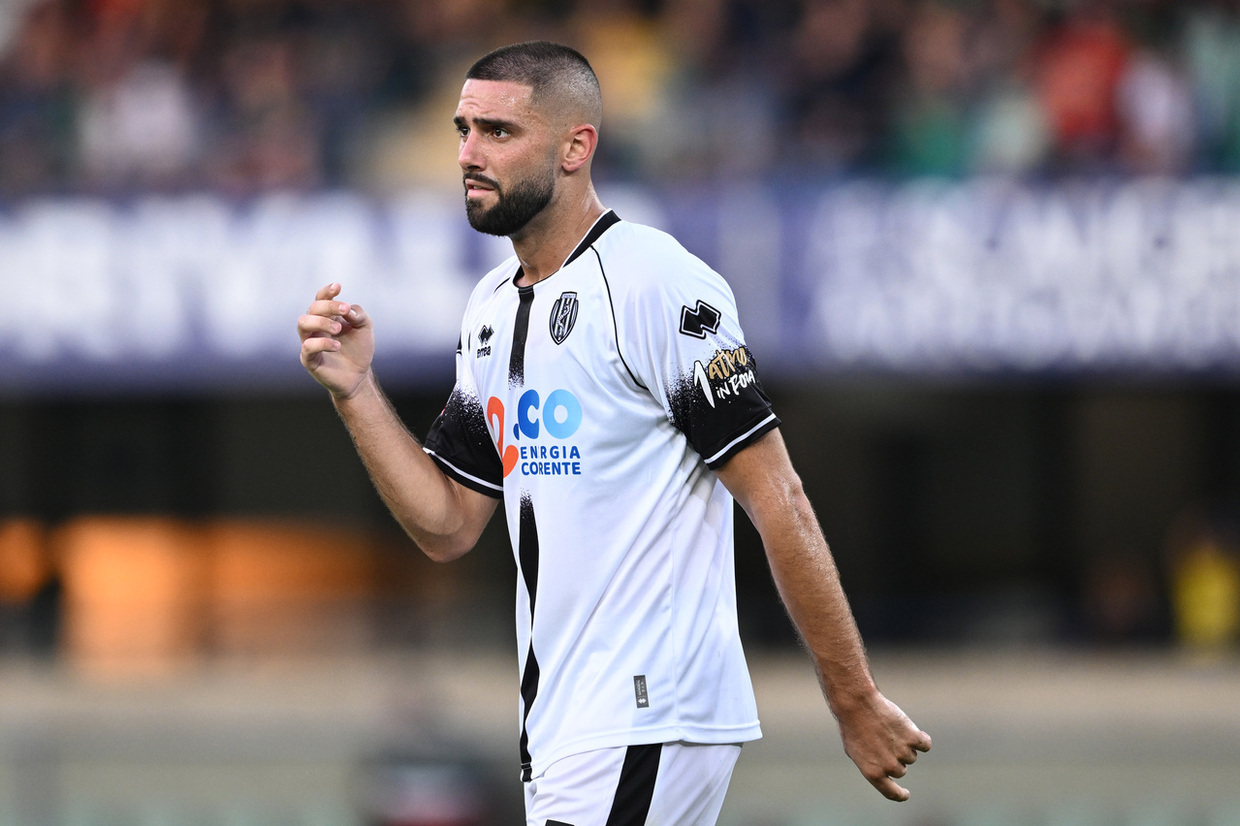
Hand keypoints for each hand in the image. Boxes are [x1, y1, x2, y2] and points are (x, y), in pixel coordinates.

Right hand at [298, 283, 373, 398]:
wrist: (359, 376)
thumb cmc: (359, 350)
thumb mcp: (364, 328)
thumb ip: (358, 315)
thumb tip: (347, 309)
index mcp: (327, 317)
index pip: (320, 299)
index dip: (326, 292)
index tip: (338, 287)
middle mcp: (315, 327)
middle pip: (312, 308)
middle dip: (328, 306)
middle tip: (344, 310)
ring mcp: (310, 342)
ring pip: (302, 323)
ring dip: (321, 321)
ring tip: (338, 329)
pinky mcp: (309, 359)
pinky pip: (308, 347)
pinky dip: (323, 343)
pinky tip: (337, 346)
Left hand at [836, 692, 930, 801]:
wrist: (857, 705)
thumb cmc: (852, 725)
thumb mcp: (854, 751)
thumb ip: (871, 763)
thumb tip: (883, 768)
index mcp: (873, 774)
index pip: (892, 793)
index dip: (900, 795)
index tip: (906, 794)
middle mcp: (889, 767)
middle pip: (902, 770)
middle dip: (895, 758)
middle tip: (883, 741)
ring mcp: (902, 753)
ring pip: (912, 756)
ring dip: (904, 746)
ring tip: (889, 730)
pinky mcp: (912, 738)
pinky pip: (925, 745)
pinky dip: (921, 739)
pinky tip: (913, 732)